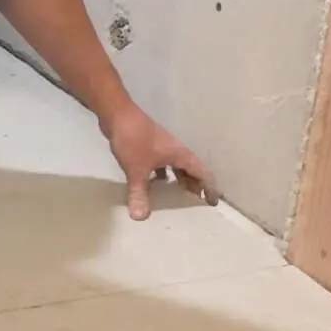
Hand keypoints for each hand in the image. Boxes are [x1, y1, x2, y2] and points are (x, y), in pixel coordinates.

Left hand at [101, 100, 220, 221]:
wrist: (117, 113)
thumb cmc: (133, 140)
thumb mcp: (137, 169)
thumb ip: (139, 193)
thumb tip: (140, 217)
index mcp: (180, 155)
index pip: (202, 173)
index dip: (210, 188)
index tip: (213, 203)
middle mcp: (175, 151)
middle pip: (192, 170)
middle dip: (196, 186)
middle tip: (196, 204)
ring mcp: (162, 148)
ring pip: (176, 167)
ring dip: (179, 180)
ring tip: (178, 197)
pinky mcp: (149, 146)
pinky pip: (161, 165)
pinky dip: (161, 175)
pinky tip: (153, 185)